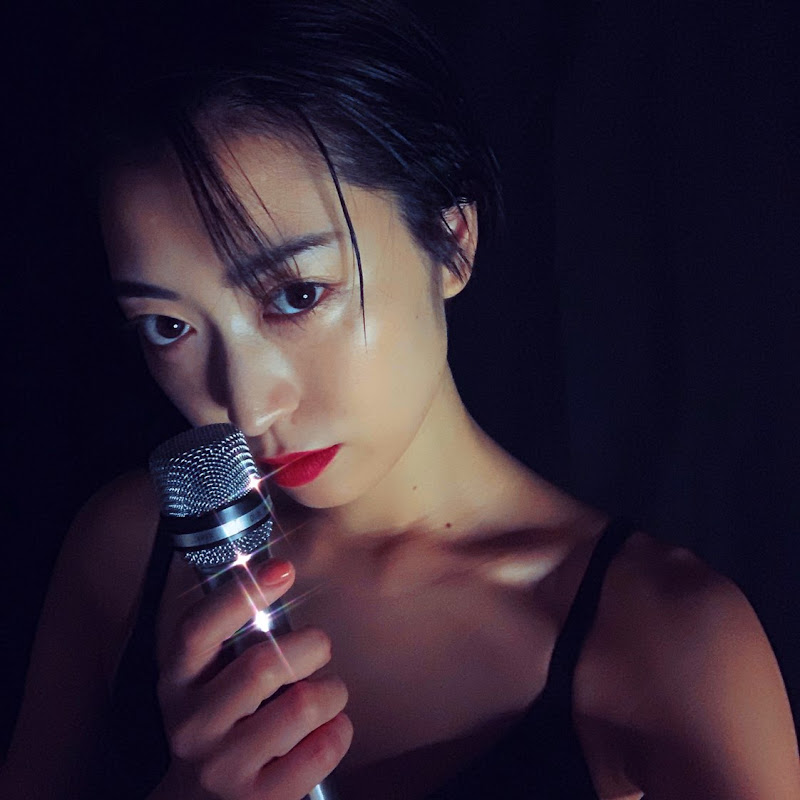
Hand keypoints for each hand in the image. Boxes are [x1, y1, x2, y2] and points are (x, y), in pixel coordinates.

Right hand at [156, 559, 351, 799]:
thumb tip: (277, 570)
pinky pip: (321, 750)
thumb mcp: (208, 676)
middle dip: (313, 645)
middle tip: (319, 649)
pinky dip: (339, 730)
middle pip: (265, 663)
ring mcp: (221, 767)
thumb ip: (235, 633)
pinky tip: (329, 728)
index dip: (242, 593)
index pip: (199, 629)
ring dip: (332, 690)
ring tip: (327, 694)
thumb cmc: (221, 719)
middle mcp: (191, 724)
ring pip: (302, 704)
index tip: (283, 568)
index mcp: (178, 680)